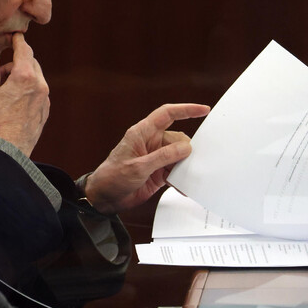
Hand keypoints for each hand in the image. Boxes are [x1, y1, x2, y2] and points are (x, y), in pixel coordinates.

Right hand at [0, 33, 48, 156]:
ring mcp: (45, 96)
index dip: (18, 41)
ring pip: (36, 75)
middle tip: (0, 76)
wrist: (9, 148)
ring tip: (7, 91)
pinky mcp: (46, 107)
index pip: (24, 49)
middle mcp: (39, 83)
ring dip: (23, 75)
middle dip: (16, 62)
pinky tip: (16, 101)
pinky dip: (29, 88)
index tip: (16, 36)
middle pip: (30, 61)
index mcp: (24, 76)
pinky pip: (39, 90)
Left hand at [83, 103, 210, 214]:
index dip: (186, 109)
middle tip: (193, 162)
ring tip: (189, 177)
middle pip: (178, 138)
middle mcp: (151, 142)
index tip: (203, 110)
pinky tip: (184, 187)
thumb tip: (186, 147)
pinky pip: (176, 171)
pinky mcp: (159, 172)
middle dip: (188, 149)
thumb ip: (163, 157)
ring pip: (180, 155)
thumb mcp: (138, 167)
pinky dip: (181, 179)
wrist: (104, 198)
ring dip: (185, 166)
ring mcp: (156, 157)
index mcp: (142, 133)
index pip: (167, 114)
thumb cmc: (113, 177)